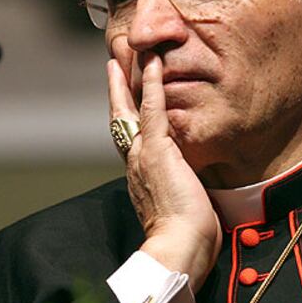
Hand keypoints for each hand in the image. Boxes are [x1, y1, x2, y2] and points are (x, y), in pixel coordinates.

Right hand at [107, 54, 221, 292]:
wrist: (179, 249)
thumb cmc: (184, 236)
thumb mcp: (178, 206)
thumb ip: (178, 188)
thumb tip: (189, 183)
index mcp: (139, 174)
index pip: (129, 136)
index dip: (123, 113)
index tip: (121, 96)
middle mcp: (135, 160)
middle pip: (120, 116)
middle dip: (116, 89)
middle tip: (112, 64)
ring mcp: (144, 153)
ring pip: (131, 108)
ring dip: (129, 78)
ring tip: (127, 53)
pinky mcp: (158, 150)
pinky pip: (153, 110)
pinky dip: (152, 85)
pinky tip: (154, 64)